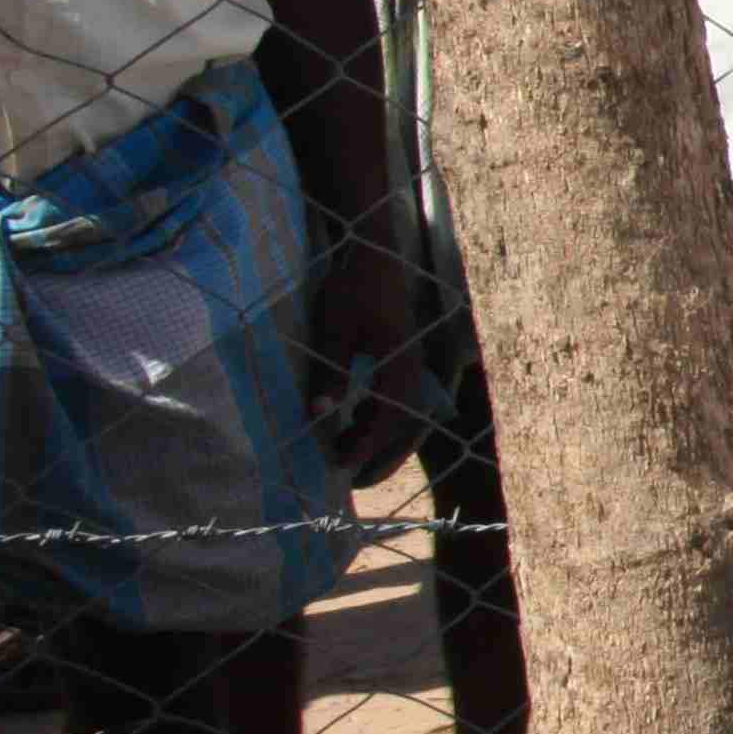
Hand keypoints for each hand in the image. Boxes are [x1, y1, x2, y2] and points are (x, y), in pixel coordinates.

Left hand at [310, 242, 416, 482]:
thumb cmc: (354, 288)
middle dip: (381, 455)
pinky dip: (381, 417)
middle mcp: (413, 370)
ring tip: (351, 453)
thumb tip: (319, 414)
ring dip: (381, 438)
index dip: (366, 447)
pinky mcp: (403, 358)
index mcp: (400, 366)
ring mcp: (411, 365)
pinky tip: (354, 418)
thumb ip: (331, 373)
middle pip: (405, 425)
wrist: (374, 254)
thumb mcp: (335, 330)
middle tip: (354, 479)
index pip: (388, 419)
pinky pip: (399, 399)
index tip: (342, 467)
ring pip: (405, 415)